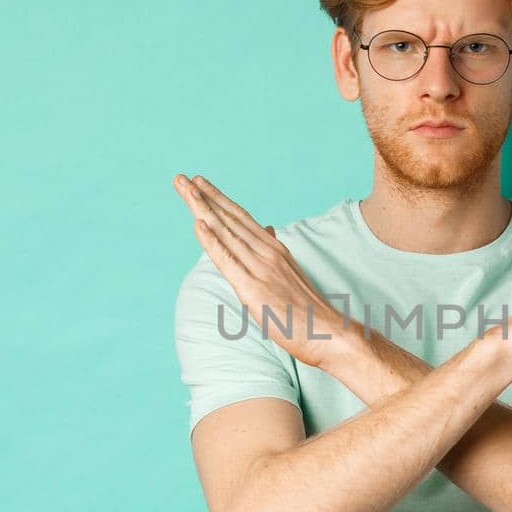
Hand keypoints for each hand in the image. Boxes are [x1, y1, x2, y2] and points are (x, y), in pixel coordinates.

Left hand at [173, 173, 357, 370]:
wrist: (331, 333)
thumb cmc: (311, 312)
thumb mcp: (292, 274)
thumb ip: (274, 251)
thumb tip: (266, 229)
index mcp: (275, 250)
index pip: (242, 218)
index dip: (219, 199)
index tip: (200, 183)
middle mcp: (268, 253)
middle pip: (230, 218)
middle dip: (204, 197)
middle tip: (180, 178)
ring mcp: (261, 269)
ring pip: (226, 232)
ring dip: (202, 208)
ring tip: (184, 187)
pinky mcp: (253, 288)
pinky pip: (228, 260)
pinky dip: (211, 241)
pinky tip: (198, 224)